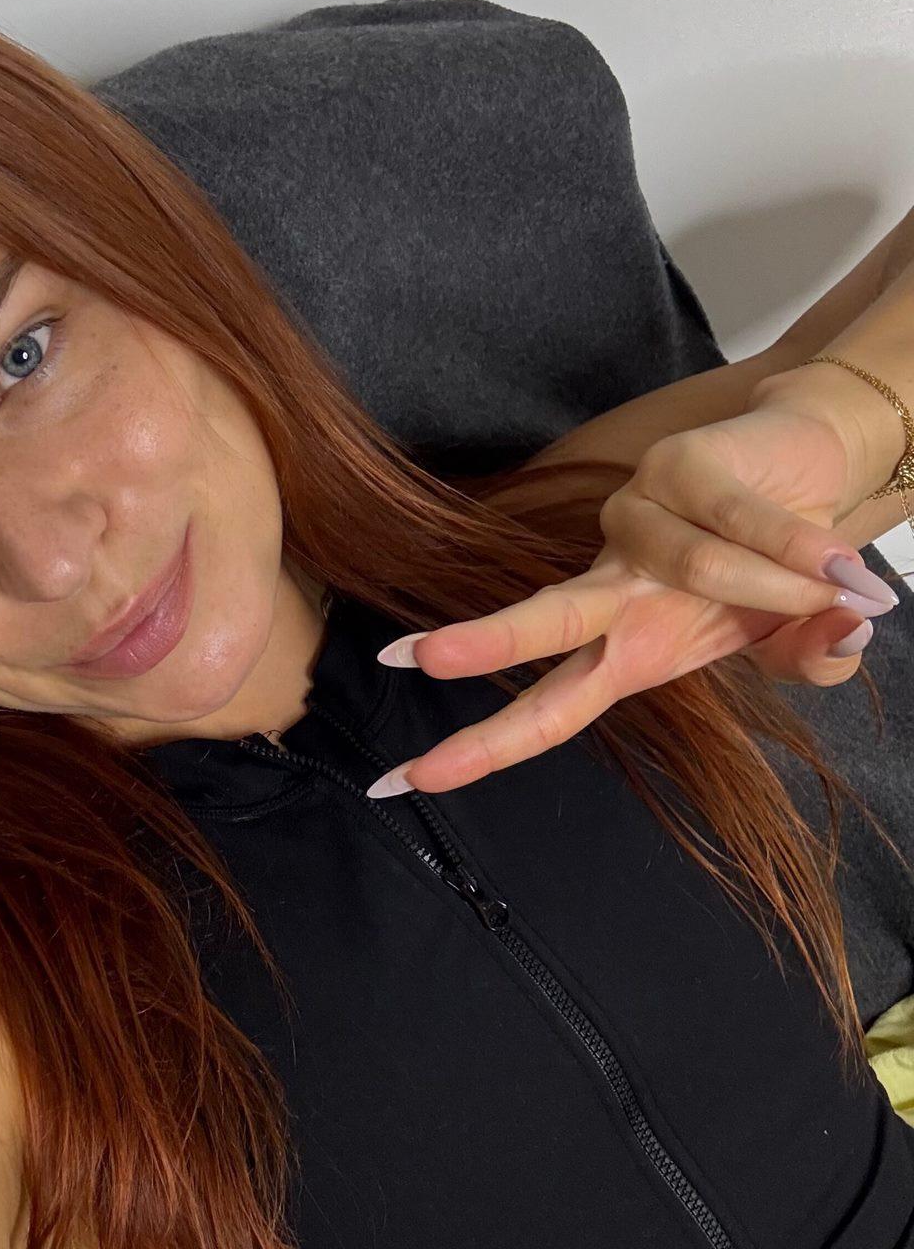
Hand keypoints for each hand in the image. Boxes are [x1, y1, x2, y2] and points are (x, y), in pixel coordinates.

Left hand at [368, 397, 901, 797]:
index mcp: (627, 649)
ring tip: (830, 578)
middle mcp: (616, 587)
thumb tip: (843, 638)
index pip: (546, 708)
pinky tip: (838, 563)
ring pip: (700, 565)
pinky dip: (800, 550)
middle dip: (485, 644)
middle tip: (414, 659)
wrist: (812, 468)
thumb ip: (808, 658)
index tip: (405, 781)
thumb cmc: (779, 570)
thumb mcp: (794, 639)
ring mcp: (638, 522)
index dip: (483, 748)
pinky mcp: (677, 467)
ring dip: (779, 581)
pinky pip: (746, 524)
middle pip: (546, 621)